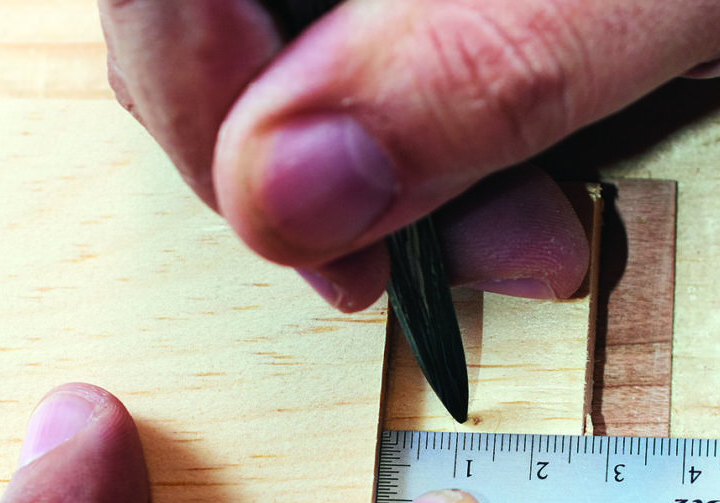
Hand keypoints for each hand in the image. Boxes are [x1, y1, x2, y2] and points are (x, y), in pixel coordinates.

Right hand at [99, 0, 719, 310]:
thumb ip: (469, 73)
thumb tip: (283, 192)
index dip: (199, 99)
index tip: (293, 221)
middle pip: (221, 30)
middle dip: (317, 178)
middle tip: (415, 261)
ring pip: (296, 68)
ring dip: (389, 188)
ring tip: (520, 232)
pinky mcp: (428, 4)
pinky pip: (367, 75)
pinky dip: (428, 159)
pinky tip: (512, 186)